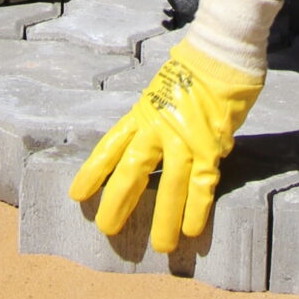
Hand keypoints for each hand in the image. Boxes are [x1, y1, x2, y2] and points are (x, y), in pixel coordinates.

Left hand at [69, 42, 264, 252]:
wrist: (221, 52)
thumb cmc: (194, 68)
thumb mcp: (161, 90)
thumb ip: (155, 117)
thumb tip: (152, 141)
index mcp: (142, 112)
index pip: (111, 147)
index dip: (93, 173)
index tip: (77, 196)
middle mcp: (158, 128)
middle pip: (132, 172)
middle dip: (118, 203)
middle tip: (107, 230)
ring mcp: (184, 138)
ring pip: (169, 186)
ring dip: (164, 219)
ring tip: (160, 246)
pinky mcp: (211, 145)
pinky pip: (202, 184)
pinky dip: (197, 209)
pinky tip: (193, 230)